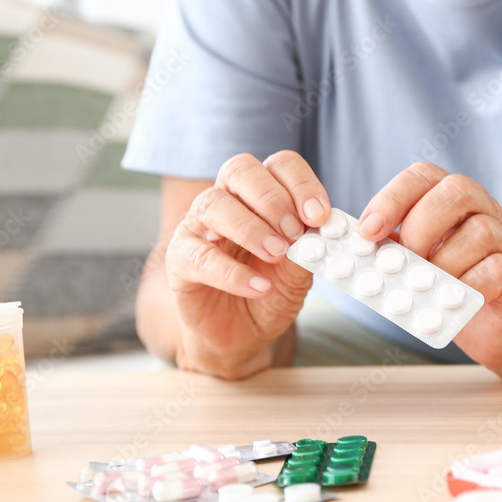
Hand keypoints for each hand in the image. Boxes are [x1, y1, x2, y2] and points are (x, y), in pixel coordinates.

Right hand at [165, 151, 330, 378]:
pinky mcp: (180, 260)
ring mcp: (198, 227)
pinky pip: (200, 256)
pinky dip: (233, 272)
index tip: (319, 215)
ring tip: (277, 255)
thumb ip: (308, 250)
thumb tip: (321, 231)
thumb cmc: (270, 293)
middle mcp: (225, 201)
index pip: (279, 166)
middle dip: (272, 198)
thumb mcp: (298, 274)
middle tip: (294, 231)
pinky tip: (259, 286)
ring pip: (214, 204)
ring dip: (251, 228)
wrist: (242, 335)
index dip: (301, 183)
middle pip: (240, 170)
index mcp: (260, 195)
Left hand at [358, 162, 501, 379]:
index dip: (392, 198)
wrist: (498, 326)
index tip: (368, 230)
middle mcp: (484, 210)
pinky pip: (495, 269)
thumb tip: (355, 251)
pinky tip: (450, 300)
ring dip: (442, 262)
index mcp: (453, 200)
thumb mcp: (417, 263)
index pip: (424, 176)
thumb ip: (394, 251)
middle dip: (419, 226)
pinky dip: (466, 285)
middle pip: (456, 192)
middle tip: (402, 262)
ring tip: (425, 287)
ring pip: (479, 231)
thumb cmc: (453, 288)